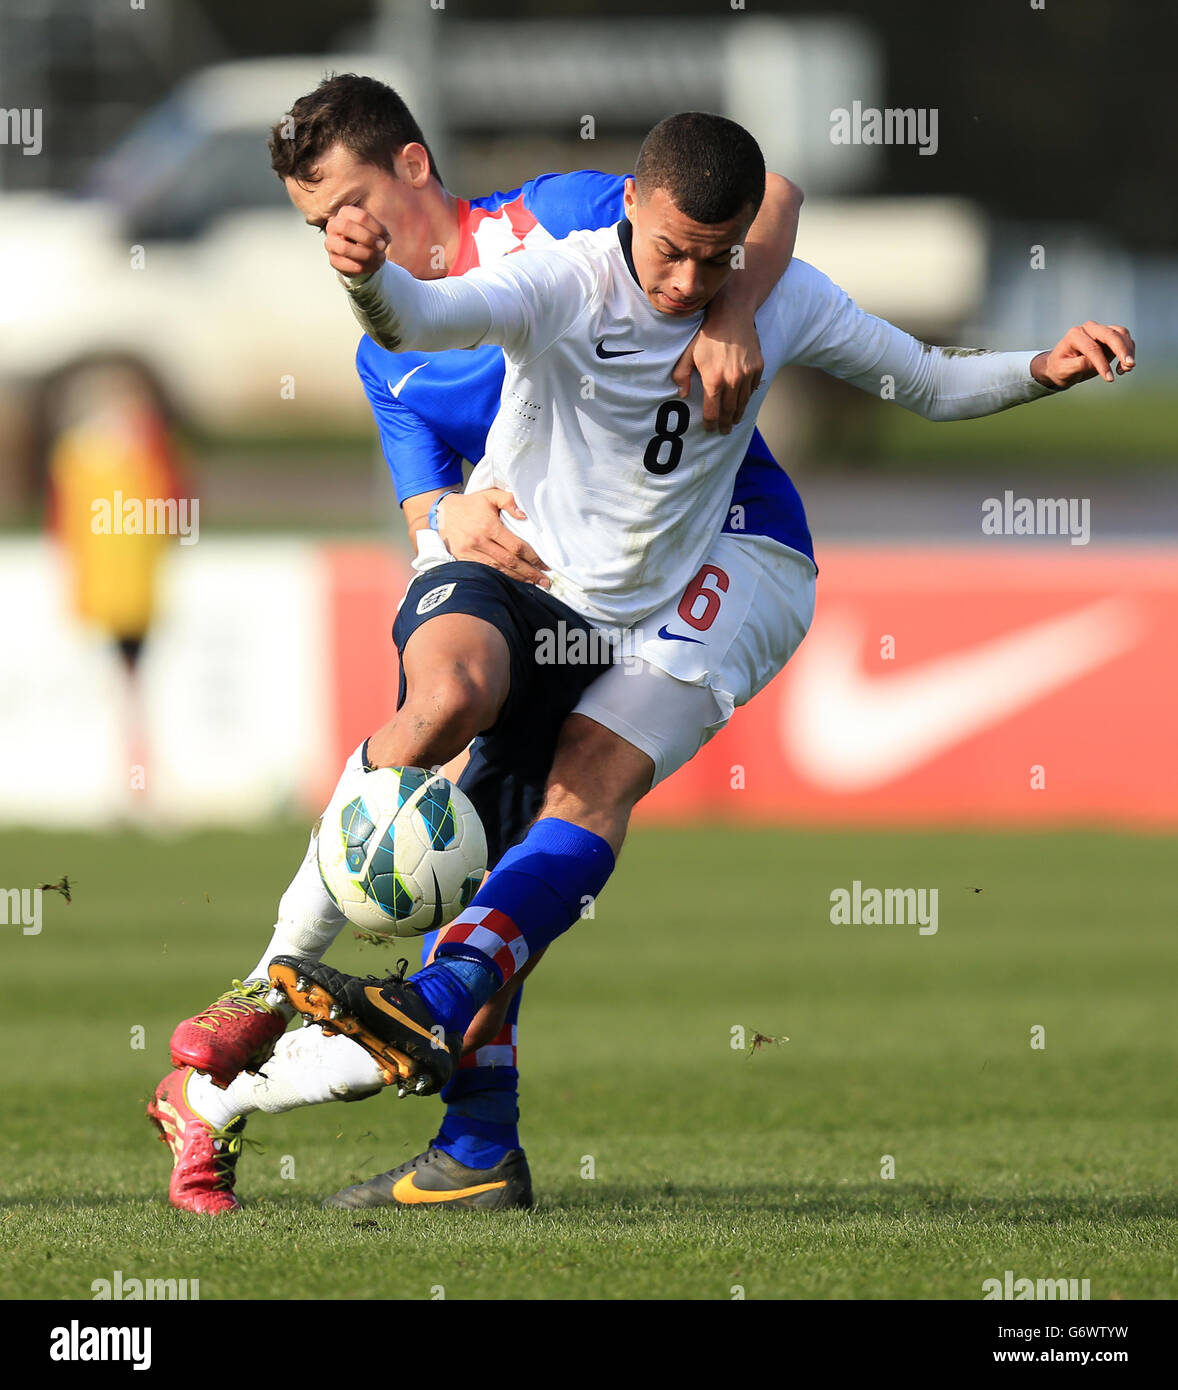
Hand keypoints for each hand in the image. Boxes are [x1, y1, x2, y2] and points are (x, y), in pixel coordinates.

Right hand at [324, 205, 388, 279]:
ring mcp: (330, 243)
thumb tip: (385, 239)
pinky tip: (374, 266)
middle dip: (368, 238)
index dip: (377, 228)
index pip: (361, 216)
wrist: (357, 255)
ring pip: (344, 248)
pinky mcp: (333, 260)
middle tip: (382, 246)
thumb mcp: (374, 230)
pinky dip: (364, 267)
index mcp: (345, 213)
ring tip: (380, 258)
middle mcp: (333, 226)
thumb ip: (379, 232)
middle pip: (347, 227)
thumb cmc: (366, 238)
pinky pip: (347, 265)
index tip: (387, 238)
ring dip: (366, 254)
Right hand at [438, 489, 549, 586]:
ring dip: (518, 579)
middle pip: (510, 562)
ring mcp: (470, 552)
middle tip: (545, 582)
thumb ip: (509, 500)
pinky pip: (486, 571)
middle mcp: (479, 542)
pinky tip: (514, 582)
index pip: (516, 547)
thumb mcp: (491, 495)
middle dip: (529, 573)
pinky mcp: (464, 559)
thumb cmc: (473, 503)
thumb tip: (524, 515)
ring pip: (499, 570)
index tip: (546, 565)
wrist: (445, 511)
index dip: (533, 558)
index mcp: (489, 527)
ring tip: (534, 584)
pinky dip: (501, 577)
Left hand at [671, 316, 763, 433]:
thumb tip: (682, 395)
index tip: (710, 428)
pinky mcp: (758, 367)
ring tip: (734, 420)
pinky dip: (748, 396)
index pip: (712, 411)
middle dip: (726, 423)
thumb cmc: (707, 335)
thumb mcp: (688, 354)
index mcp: (714, 380)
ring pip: (743, 402)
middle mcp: (732, 381)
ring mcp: (747, 375)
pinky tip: (743, 400)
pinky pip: (753, 388)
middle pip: (729, 410)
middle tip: (724, 431)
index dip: (711, 423)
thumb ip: (681, 376)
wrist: (732, 315)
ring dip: (738, 413)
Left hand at [1032, 322, 1135, 388]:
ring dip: (1128, 350)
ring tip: (1127, 369)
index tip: (1109, 378)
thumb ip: (1078, 365)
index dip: (1102, 363)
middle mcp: (1089, 329)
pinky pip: (1125, 340)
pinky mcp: (1110, 337)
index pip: (1092, 348)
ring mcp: (1100, 331)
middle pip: (1111, 334)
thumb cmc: (1060, 368)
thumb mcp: (1063, 370)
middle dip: (1122, 350)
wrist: (1062, 366)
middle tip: (1130, 365)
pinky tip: (1124, 368)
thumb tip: (1095, 363)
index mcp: (1074, 335)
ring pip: (1121, 333)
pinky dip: (1129, 351)